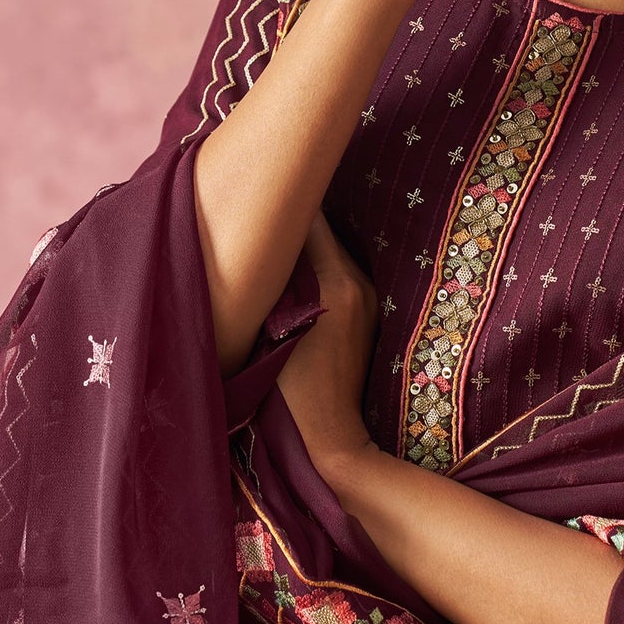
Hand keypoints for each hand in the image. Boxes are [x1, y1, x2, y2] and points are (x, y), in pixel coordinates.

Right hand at [276, 208, 380, 483]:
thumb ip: (272, 281)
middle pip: (321, 230)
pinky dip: (314, 266)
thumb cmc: (292, 391)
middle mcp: (357, 281)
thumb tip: (263, 243)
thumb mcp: (271, 329)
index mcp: (337, 281)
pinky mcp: (364, 313)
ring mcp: (365, 297)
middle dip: (290, 220)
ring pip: (328, 250)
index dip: (284, 200)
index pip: (311, 218)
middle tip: (257, 209)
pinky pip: (336, 272)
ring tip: (269, 240)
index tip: (259, 186)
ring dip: (302, 245)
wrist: (332, 437)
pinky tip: (290, 275)